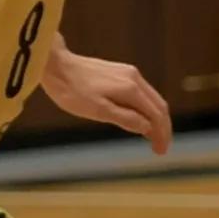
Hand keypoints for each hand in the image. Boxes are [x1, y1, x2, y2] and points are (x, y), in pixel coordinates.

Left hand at [41, 46, 172, 154]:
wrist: (56, 65)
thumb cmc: (72, 91)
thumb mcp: (97, 110)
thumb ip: (125, 118)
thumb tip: (148, 128)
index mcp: (131, 89)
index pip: (156, 115)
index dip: (161, 135)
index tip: (160, 152)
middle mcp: (134, 78)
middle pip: (159, 106)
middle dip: (163, 128)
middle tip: (160, 149)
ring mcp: (128, 73)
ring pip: (151, 99)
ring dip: (155, 119)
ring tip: (151, 137)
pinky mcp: (120, 72)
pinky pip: (141, 93)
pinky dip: (145, 109)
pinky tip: (139, 119)